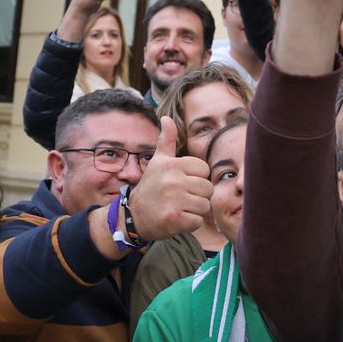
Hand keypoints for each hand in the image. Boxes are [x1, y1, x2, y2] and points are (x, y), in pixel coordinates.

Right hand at [126, 118, 212, 242]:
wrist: (134, 217)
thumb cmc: (151, 187)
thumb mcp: (158, 162)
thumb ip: (166, 140)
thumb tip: (166, 117)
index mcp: (172, 164)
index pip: (204, 170)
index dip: (196, 179)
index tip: (181, 183)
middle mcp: (173, 180)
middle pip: (208, 189)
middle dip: (198, 196)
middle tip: (180, 198)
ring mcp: (174, 200)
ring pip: (205, 205)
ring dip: (194, 210)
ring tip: (179, 208)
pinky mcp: (175, 219)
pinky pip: (198, 221)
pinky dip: (190, 223)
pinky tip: (177, 219)